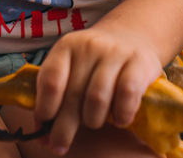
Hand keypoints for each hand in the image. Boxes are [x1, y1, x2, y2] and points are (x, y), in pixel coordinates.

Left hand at [33, 25, 162, 153]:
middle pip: (72, 94)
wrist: (132, 36)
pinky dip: (121, 115)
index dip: (44, 108)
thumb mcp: (72, 68)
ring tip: (93, 123)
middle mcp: (89, 46)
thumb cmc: (95, 62)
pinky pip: (127, 95)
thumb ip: (55, 95)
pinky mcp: (140, 63)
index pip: (50, 80)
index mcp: (66, 46)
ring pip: (97, 98)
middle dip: (63, 127)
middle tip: (59, 146)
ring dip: (92, 120)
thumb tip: (42, 134)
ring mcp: (115, 53)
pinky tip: (119, 120)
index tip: (43, 128)